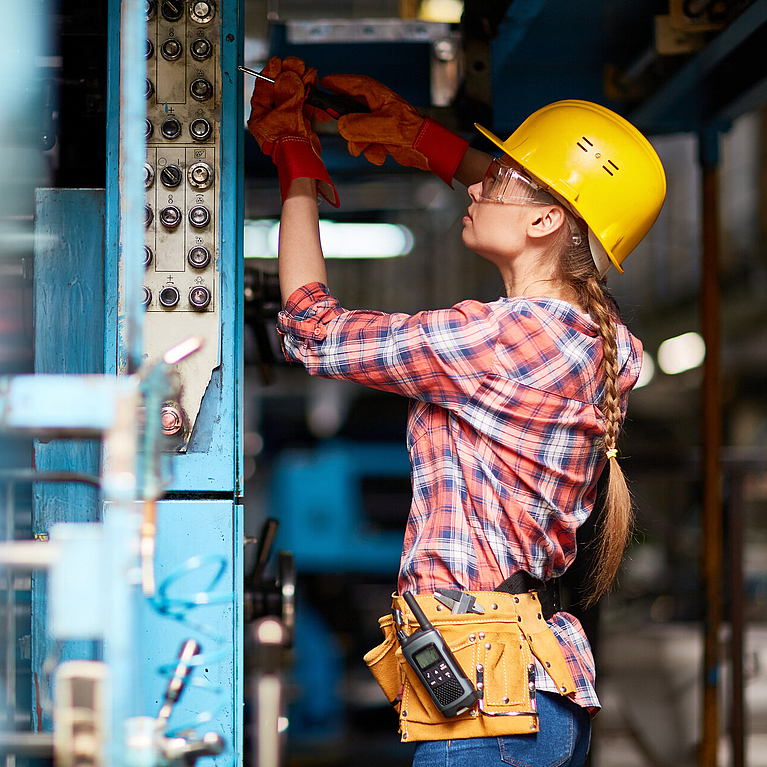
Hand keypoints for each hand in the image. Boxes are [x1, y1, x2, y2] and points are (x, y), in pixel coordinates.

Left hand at [248, 56, 321, 155]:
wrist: (303, 161)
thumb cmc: (287, 145)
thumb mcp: (285, 114)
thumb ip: (288, 93)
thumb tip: (289, 76)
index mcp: (260, 117)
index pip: (262, 89)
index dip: (270, 73)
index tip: (277, 62)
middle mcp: (272, 118)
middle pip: (279, 90)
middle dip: (288, 75)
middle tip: (295, 64)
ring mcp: (287, 120)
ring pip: (293, 95)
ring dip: (301, 81)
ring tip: (306, 71)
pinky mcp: (301, 123)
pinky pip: (304, 103)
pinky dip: (309, 93)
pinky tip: (312, 82)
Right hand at [320, 74, 469, 185]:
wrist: (425, 149)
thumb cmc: (410, 131)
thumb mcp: (381, 127)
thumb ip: (357, 126)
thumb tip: (341, 127)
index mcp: (375, 94)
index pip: (350, 83)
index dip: (334, 84)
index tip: (321, 85)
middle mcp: (374, 105)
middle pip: (347, 108)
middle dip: (344, 123)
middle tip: (323, 118)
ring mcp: (376, 121)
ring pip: (354, 130)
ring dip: (359, 143)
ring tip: (370, 148)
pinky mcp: (379, 135)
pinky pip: (365, 143)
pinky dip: (371, 151)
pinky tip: (382, 153)